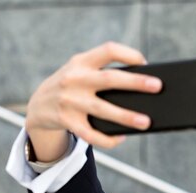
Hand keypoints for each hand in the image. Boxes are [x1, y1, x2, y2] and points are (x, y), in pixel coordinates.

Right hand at [25, 42, 162, 160]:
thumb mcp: (80, 71)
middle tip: (157, 86)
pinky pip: (90, 134)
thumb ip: (102, 74)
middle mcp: (74, 78)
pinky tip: (121, 138)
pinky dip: (107, 139)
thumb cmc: (72, 86)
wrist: (38, 105)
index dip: (128, 54)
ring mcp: (69, 100)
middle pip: (109, 79)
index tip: (145, 62)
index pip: (108, 50)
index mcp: (81, 61)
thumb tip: (140, 89)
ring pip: (102, 109)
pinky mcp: (66, 120)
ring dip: (126, 116)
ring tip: (146, 122)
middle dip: (135, 83)